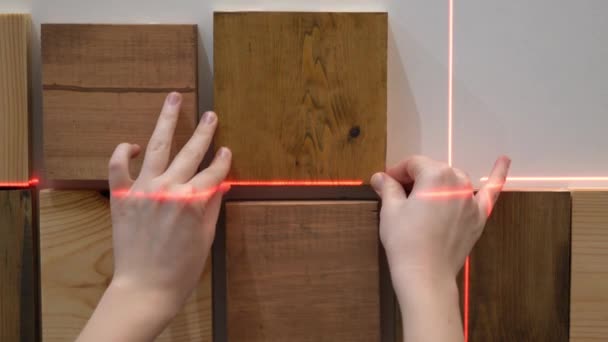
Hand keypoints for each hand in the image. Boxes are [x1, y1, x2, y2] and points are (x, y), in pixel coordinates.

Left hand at [108, 92, 229, 317]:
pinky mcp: (122, 196)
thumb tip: (220, 182)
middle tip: (211, 115)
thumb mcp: (206, 237)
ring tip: (174, 99)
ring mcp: (143, 189)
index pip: (214, 172)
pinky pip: (118, 165)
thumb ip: (212, 205)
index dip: (222, 161)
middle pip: (191, 152)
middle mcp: (169, 189)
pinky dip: (123, 151)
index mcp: (194, 201)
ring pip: (158, 146)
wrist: (145, 288)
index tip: (226, 151)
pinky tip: (134, 144)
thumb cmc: (181, 269)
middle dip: (204, 132)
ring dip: (168, 120)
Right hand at [371, 155, 509, 341]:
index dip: (397, 172)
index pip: (413, 164)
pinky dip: (497, 175)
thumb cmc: (405, 241)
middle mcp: (458, 182)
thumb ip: (389, 188)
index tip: (386, 183)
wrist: (425, 275)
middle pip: (433, 170)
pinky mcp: (478, 217)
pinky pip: (490, 192)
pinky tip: (503, 160)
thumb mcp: (390, 211)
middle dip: (416, 179)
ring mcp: (471, 200)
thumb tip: (380, 177)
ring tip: (425, 192)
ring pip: (454, 180)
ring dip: (440, 182)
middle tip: (399, 194)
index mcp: (435, 175)